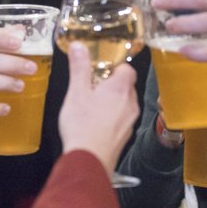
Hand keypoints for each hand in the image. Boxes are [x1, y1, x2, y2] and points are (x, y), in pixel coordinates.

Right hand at [59, 42, 138, 174]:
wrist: (89, 161)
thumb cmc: (83, 127)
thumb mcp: (76, 92)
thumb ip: (80, 68)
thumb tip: (80, 47)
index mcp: (121, 88)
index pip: (127, 69)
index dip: (115, 66)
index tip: (100, 68)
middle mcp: (130, 103)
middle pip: (126, 85)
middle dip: (110, 83)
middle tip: (91, 86)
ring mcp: (130, 120)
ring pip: (124, 103)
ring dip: (111, 101)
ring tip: (91, 105)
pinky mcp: (125, 135)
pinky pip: (121, 119)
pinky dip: (111, 116)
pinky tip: (95, 122)